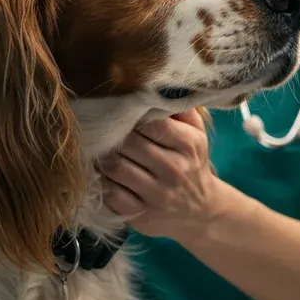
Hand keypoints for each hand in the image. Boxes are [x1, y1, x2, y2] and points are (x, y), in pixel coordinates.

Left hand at [99, 108, 227, 243]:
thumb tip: (157, 83)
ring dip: (103, 157)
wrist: (201, 211)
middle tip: (101, 130)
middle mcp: (175, 170)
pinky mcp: (143, 215)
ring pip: (116, 168)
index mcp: (189, 144)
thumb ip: (179, 108)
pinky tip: (101, 174)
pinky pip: (112, 195)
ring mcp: (158, 195)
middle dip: (112, 136)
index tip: (121, 115)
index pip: (152, 124)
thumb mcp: (196, 133)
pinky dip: (101, 182)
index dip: (131, 117)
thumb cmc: (191, 162)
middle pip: (130, 144)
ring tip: (98, 150)